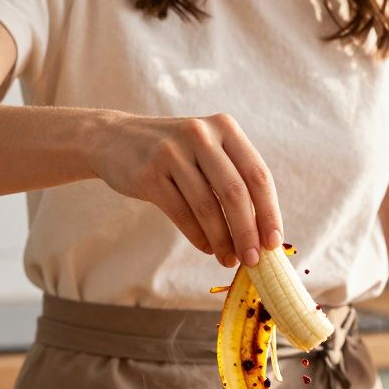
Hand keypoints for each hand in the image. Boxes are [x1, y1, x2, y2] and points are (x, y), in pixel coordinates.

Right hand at [86, 111, 282, 266]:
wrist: (114, 139)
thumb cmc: (173, 154)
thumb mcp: (206, 151)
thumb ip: (233, 179)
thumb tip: (262, 232)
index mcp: (225, 128)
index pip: (258, 174)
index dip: (269, 212)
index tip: (274, 242)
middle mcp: (201, 135)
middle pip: (235, 192)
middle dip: (247, 232)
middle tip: (253, 260)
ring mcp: (172, 152)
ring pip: (207, 206)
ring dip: (222, 240)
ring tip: (228, 259)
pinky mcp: (149, 173)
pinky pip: (181, 213)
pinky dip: (197, 236)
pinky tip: (207, 248)